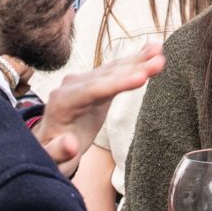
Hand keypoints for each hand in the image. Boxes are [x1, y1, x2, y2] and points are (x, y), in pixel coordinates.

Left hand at [33, 44, 165, 178]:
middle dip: (134, 68)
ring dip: (138, 60)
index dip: (118, 83)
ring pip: (113, 69)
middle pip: (106, 75)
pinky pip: (116, 70)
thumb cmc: (53, 155)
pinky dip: (134, 61)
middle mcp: (71, 86)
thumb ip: (58, 152)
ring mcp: (83, 81)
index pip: (92, 90)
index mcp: (62, 103)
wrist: (51, 144)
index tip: (141, 78)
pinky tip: (152, 50)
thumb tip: (70, 144)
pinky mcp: (95, 82)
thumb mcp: (53, 160)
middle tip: (159, 62)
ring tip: (160, 51)